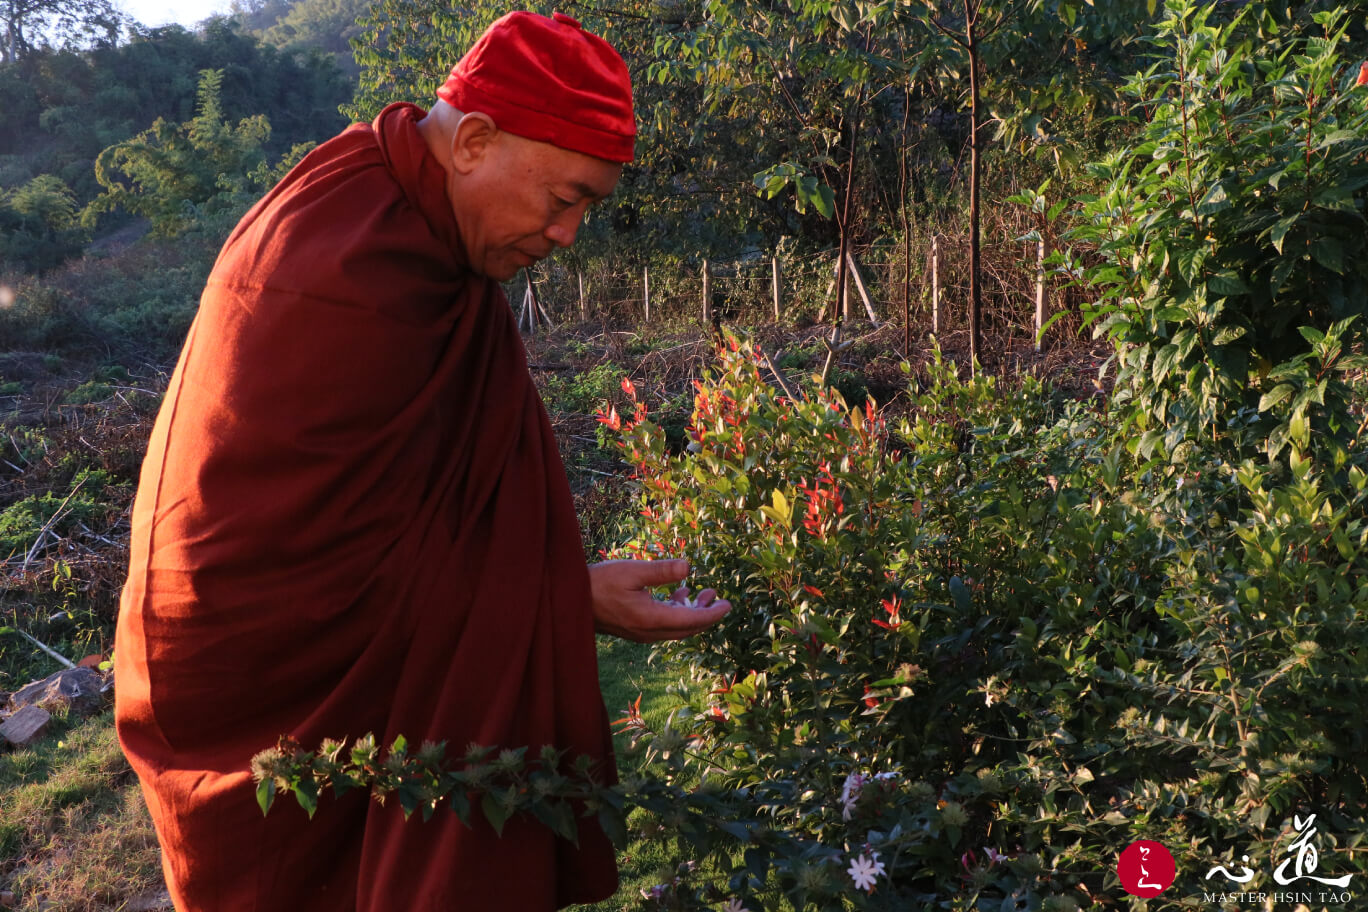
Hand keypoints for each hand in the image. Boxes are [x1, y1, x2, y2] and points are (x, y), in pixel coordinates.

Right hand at [589, 559, 730, 642]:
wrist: (570, 600)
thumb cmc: (600, 583)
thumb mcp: (632, 571)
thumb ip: (662, 571)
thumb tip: (689, 567)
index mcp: (651, 619)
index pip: (691, 621)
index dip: (712, 614)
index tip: (727, 605)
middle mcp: (649, 631)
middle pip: (687, 628)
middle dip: (706, 614)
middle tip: (720, 599)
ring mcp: (641, 632)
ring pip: (676, 627)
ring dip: (691, 612)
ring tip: (704, 592)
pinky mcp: (635, 628)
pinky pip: (664, 625)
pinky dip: (676, 611)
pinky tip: (679, 594)